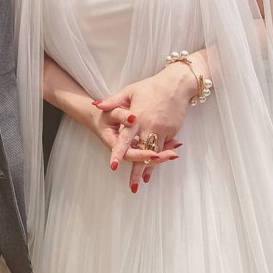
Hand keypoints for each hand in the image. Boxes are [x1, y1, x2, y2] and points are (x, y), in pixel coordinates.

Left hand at [95, 61, 195, 190]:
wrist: (176, 85)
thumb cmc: (150, 87)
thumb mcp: (129, 91)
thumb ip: (113, 101)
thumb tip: (96, 105)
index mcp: (137, 117)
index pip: (125, 139)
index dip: (119, 153)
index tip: (114, 166)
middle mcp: (149, 126)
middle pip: (141, 152)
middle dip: (136, 170)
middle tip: (132, 187)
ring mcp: (162, 130)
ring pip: (154, 153)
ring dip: (149, 168)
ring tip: (143, 182)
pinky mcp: (172, 132)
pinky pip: (165, 147)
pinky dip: (160, 157)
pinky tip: (155, 167)